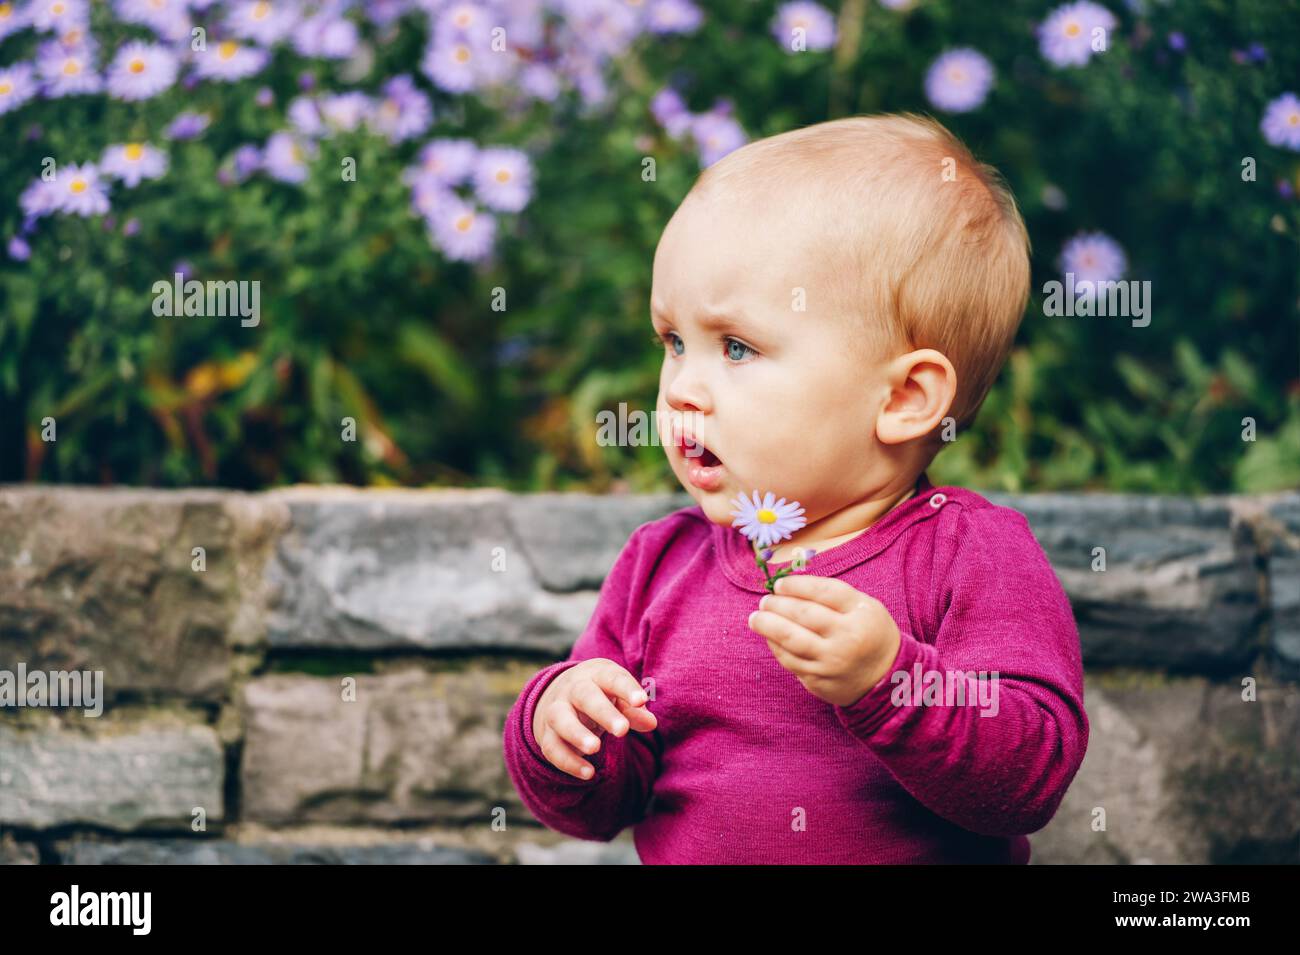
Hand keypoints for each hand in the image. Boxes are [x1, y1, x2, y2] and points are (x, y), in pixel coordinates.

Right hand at [532, 658, 657, 779]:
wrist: (558, 695)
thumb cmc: (600, 694)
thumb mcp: (617, 696)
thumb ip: (634, 709)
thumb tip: (651, 723)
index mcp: (595, 674)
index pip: (611, 677)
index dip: (626, 688)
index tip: (641, 701)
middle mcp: (572, 689)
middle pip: (585, 696)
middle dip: (603, 712)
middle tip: (622, 730)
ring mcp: (556, 711)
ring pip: (561, 719)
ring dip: (577, 734)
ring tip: (595, 748)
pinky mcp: (546, 735)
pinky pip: (553, 748)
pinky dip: (569, 762)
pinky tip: (589, 773)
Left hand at [747, 574, 901, 707]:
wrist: (886, 679)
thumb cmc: (869, 633)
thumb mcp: (864, 607)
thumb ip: (832, 595)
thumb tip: (789, 586)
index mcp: (861, 614)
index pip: (823, 592)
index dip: (796, 585)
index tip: (779, 584)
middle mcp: (847, 638)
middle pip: (803, 615)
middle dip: (777, 605)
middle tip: (764, 601)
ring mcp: (832, 662)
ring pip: (791, 640)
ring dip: (767, 626)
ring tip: (756, 618)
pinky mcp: (819, 681)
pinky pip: (790, 661)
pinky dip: (776, 646)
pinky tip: (769, 637)